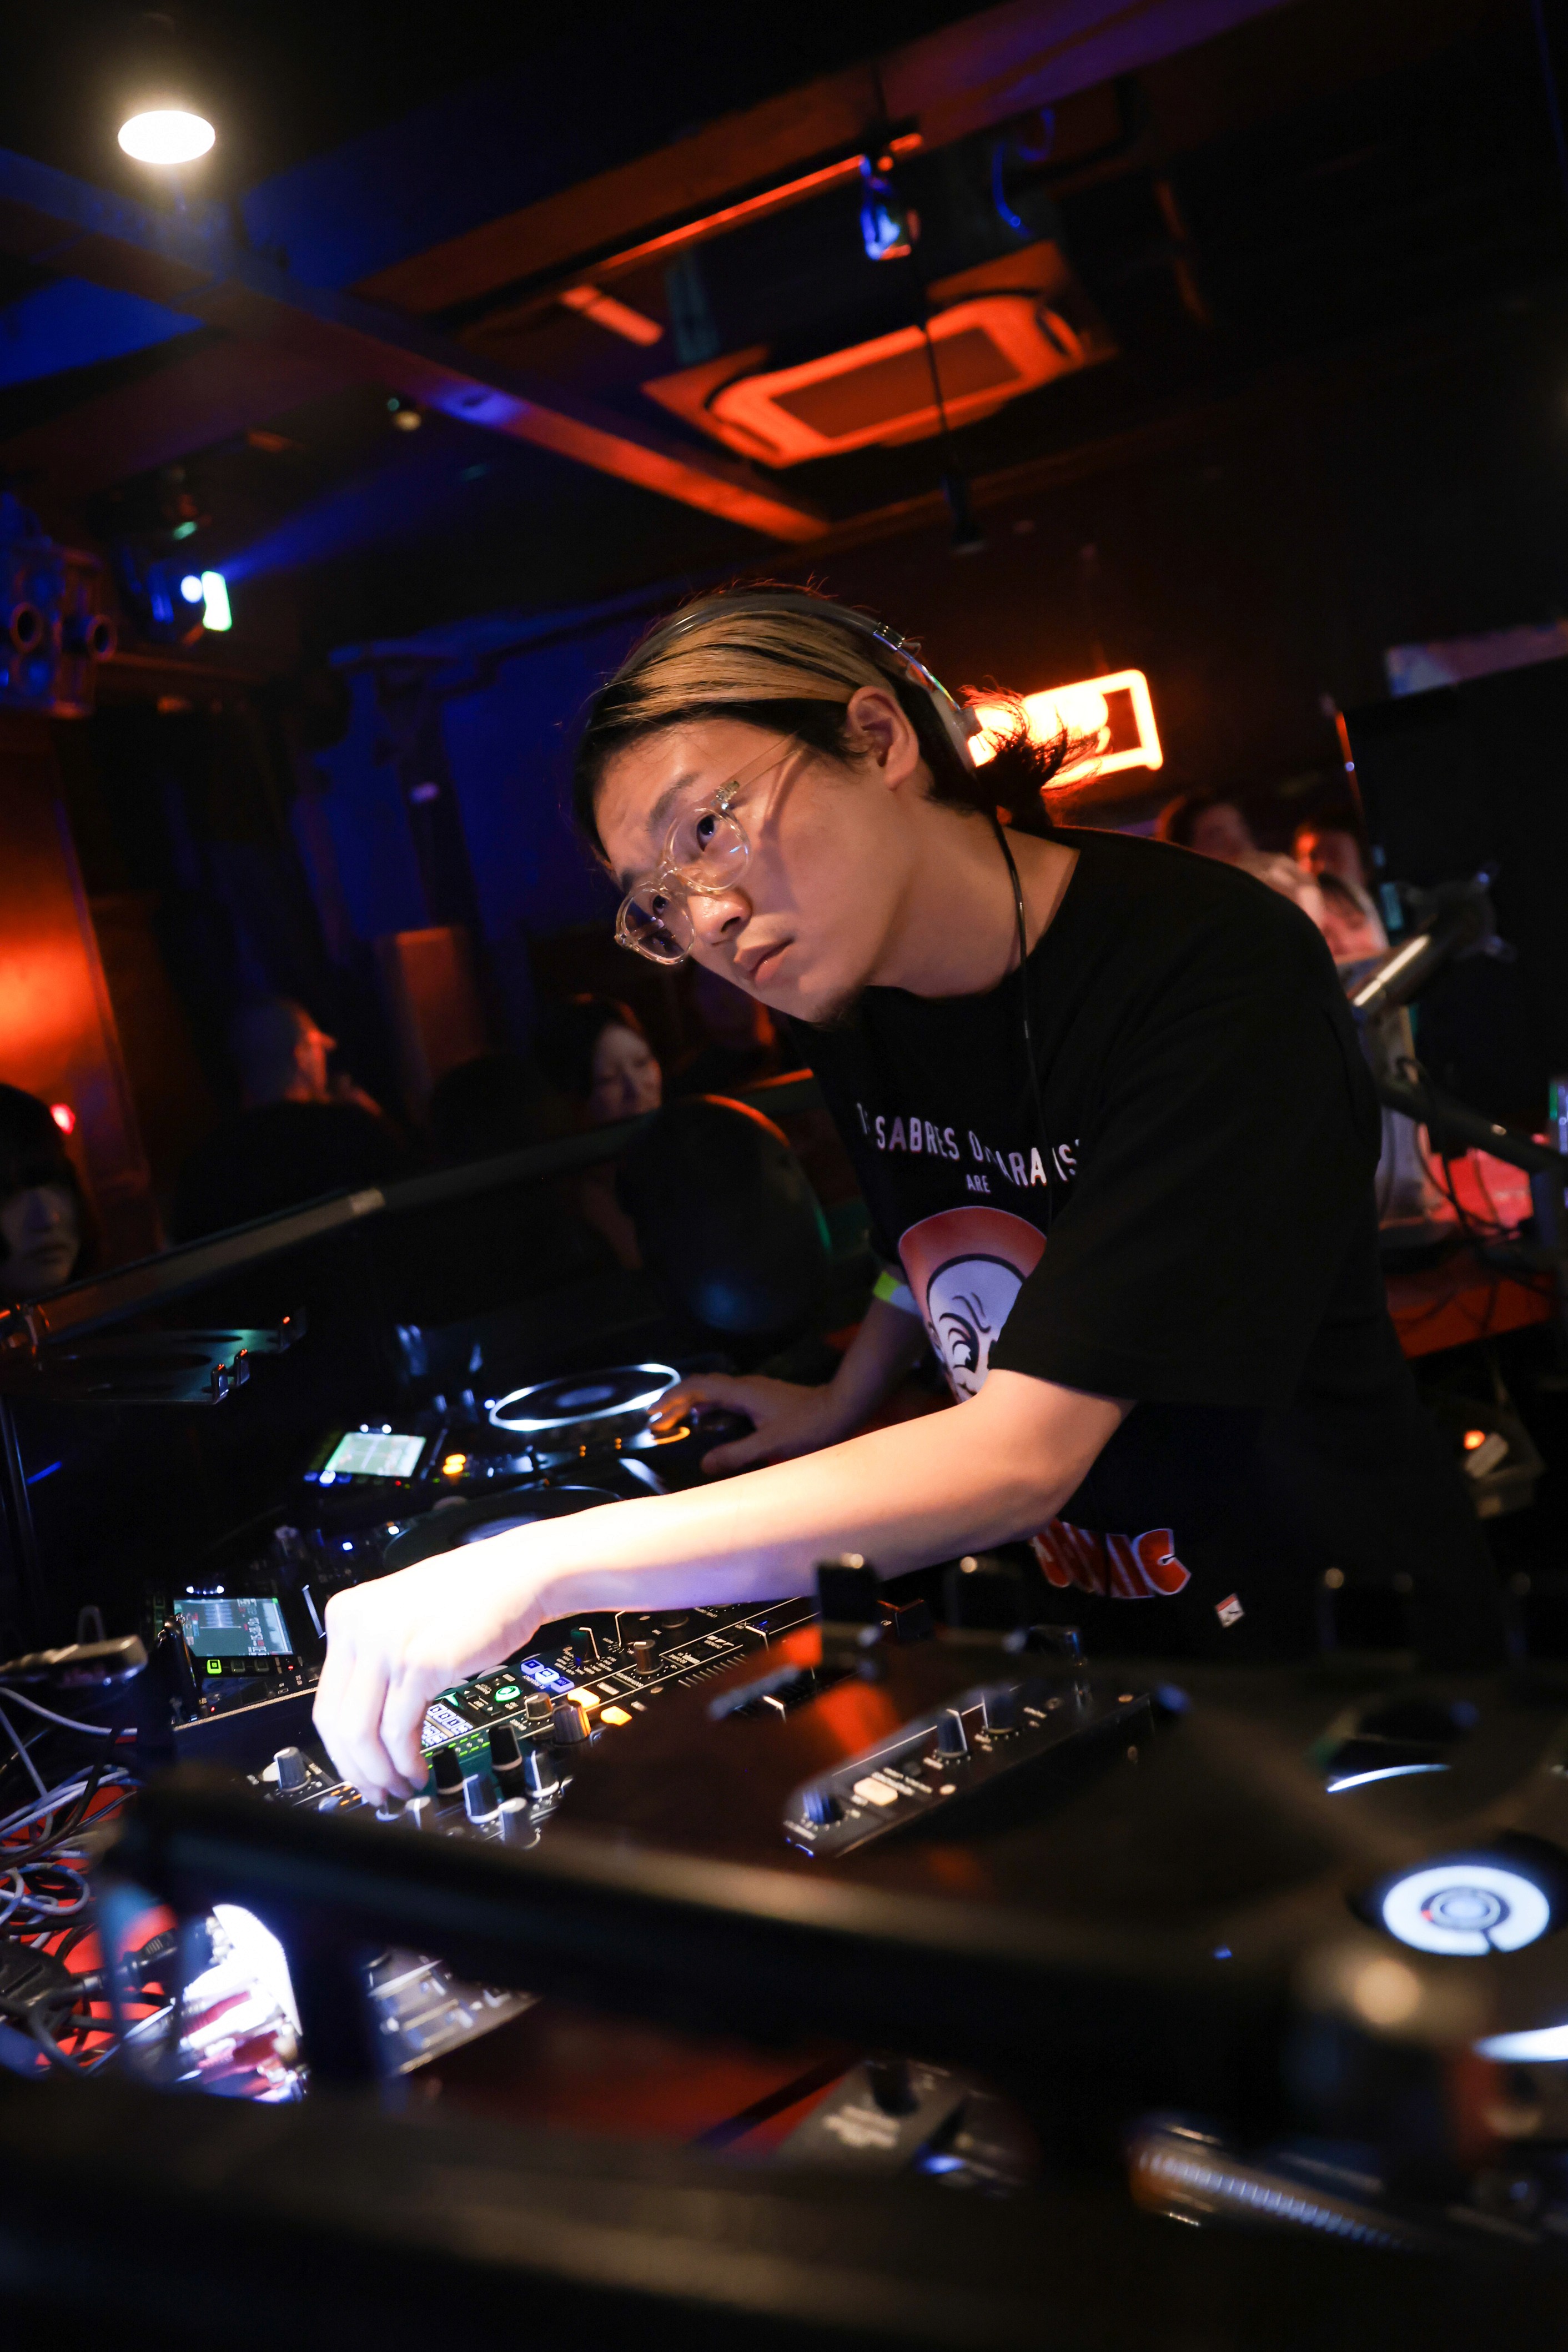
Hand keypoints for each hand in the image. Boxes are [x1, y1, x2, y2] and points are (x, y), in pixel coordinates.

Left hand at [312, 1542, 559, 1804]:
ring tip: (399, 1787)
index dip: (338, 1748)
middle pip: (335, 1722)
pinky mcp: (420, 1663)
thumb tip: (365, 1721)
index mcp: (346, 1614)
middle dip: (354, 1769)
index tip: (354, 1770)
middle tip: (374, 1792)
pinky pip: (399, 1730)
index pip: (325, 1699)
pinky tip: (417, 1770)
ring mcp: (387, 1644)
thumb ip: (377, 1657)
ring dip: (379, 1772)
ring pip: (361, 1733)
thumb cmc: (473, 1593)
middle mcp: (358, 1627)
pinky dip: (405, 1760)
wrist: (519, 1573)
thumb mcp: (402, 1618)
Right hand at [653, 1371, 849, 1472]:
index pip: (697, 1388)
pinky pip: (726, 1399)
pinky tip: (706, 1422)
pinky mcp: (762, 1399)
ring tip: (673, 1421)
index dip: (672, 1400)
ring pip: (713, 1392)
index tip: (654, 1414)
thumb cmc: (808, 1426)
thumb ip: (736, 1454)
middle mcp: (745, 1387)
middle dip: (676, 1401)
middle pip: (701, 1387)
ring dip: (691, 1404)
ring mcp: (754, 1391)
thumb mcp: (770, 1444)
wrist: (841, 1409)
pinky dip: (709, 1408)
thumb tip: (703, 1464)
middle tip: (656, 1420)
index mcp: (742, 1393)